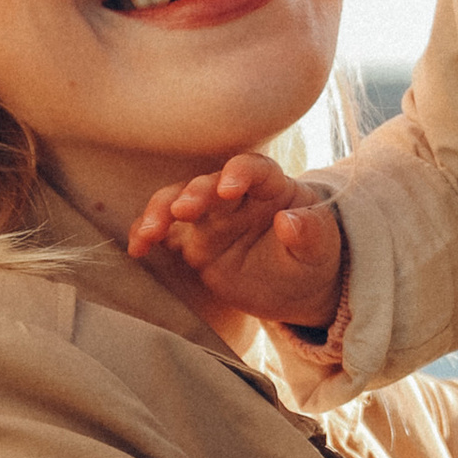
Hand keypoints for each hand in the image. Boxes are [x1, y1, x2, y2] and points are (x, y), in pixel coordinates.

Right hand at [125, 154, 346, 331]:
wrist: (297, 288)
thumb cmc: (311, 258)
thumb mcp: (320, 249)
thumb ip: (310, 233)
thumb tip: (289, 221)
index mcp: (271, 188)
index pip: (254, 169)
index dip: (240, 173)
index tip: (229, 188)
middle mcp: (235, 197)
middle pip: (208, 183)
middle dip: (193, 192)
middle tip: (181, 209)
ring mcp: (210, 218)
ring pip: (178, 202)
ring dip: (161, 211)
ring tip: (150, 232)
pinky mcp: (193, 243)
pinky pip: (165, 234)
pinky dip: (147, 236)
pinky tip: (137, 248)